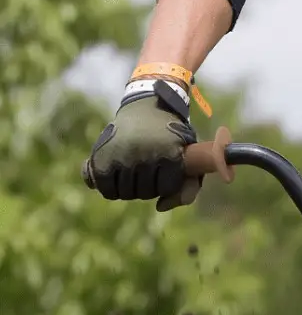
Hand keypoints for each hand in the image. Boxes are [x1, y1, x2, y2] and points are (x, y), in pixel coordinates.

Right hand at [82, 85, 200, 211]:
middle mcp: (144, 155)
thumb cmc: (172, 135)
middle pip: (144, 193)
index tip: (166, 172)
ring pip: (123, 193)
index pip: (166, 189)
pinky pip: (104, 187)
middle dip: (148, 187)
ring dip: (130, 188)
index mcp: (169, 154)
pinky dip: (109, 187)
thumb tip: (160, 207)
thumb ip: (189, 186)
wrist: (147, 106)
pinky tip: (118, 176)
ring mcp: (120, 155)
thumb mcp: (189, 155)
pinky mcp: (100, 155)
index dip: (166, 184)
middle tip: (150, 171)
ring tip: (136, 173)